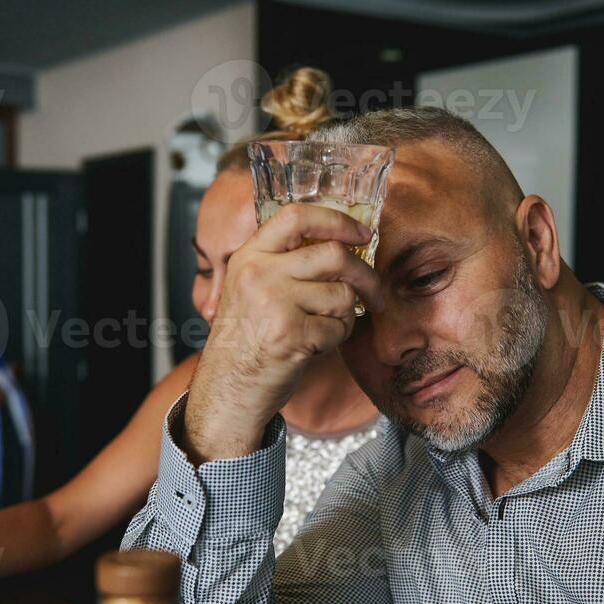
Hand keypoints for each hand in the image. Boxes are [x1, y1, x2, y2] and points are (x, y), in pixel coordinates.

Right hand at [183, 203, 382, 461]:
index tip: (361, 232)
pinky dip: (337, 338)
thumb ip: (283, 261)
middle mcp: (259, 274)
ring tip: (326, 327)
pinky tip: (316, 345)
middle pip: (334, 255)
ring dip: (346, 315)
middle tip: (375, 293)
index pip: (297, 216)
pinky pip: (338, 327)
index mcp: (250, 256)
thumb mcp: (249, 287)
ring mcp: (274, 303)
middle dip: (366, 276)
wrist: (228, 387)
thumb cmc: (246, 339)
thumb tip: (342, 242)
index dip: (336, 220)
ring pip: (342, 295)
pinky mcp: (291, 334)